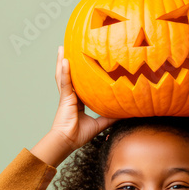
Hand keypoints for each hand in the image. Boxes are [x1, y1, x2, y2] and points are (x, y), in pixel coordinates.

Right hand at [30, 46, 115, 165]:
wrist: (68, 142)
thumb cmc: (80, 134)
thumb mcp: (101, 123)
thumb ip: (111, 116)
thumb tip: (126, 113)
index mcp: (77, 100)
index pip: (80, 83)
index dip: (81, 73)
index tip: (83, 62)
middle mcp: (71, 96)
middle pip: (69, 75)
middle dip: (68, 62)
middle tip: (68, 48)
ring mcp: (67, 96)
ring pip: (64, 75)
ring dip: (63, 61)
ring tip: (62, 48)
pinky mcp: (65, 99)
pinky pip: (65, 83)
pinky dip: (65, 72)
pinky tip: (65, 61)